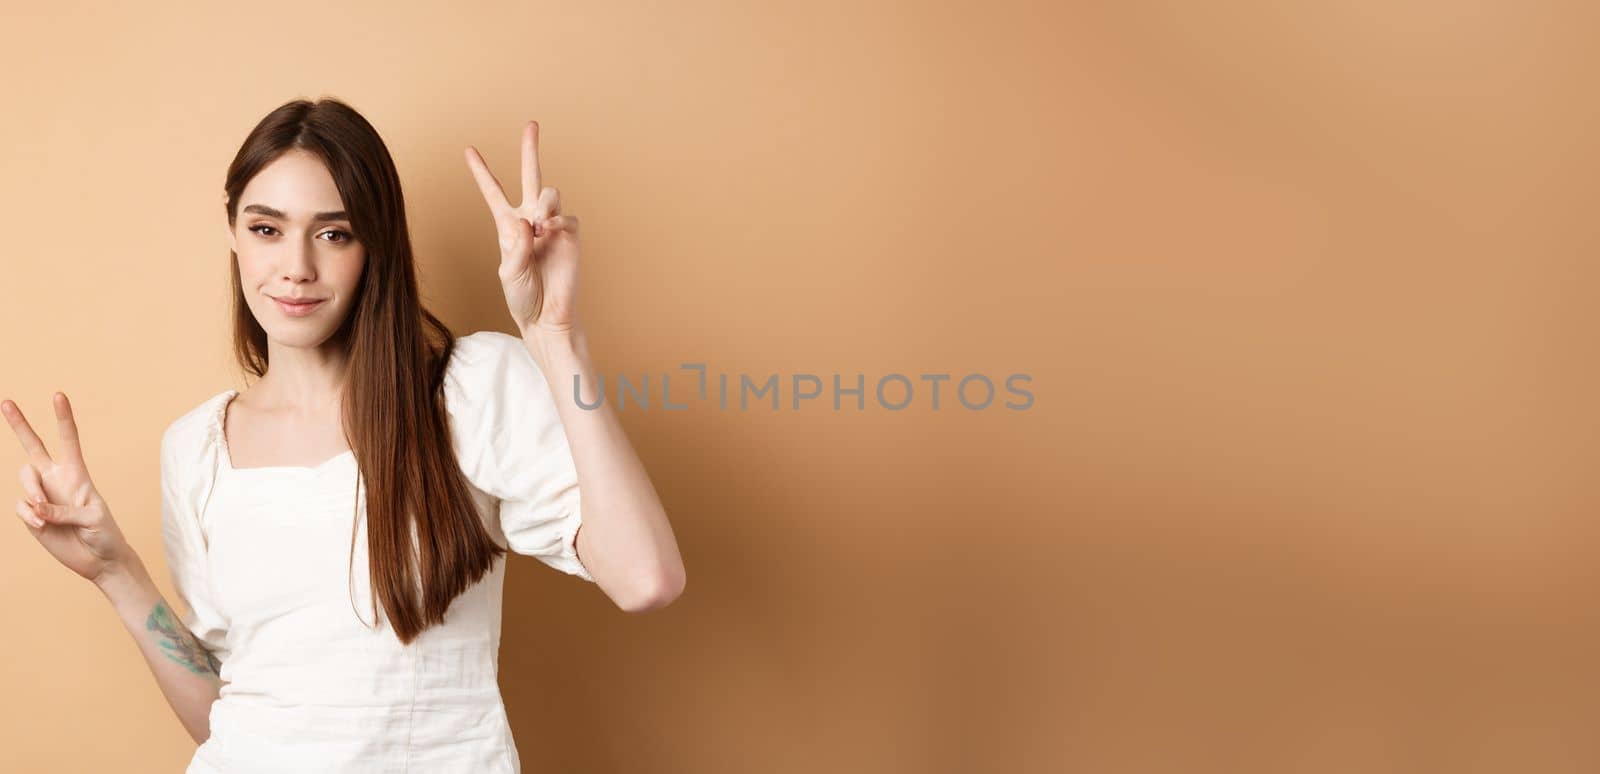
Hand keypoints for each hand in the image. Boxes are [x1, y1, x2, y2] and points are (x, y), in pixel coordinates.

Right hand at [4, 393, 135, 584]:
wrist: (99, 560)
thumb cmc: (105, 534)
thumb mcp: (93, 519)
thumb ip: (65, 511)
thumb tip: (36, 507)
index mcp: (78, 474)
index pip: (68, 440)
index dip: (63, 418)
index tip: (58, 395)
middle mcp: (56, 479)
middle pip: (34, 447)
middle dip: (20, 425)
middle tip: (7, 402)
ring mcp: (41, 496)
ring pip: (24, 477)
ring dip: (32, 492)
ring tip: (43, 513)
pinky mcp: (31, 515)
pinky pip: (21, 507)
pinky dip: (29, 515)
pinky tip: (41, 525)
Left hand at [464, 120, 583, 336]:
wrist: (547, 317)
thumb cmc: (523, 298)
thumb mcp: (509, 273)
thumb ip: (515, 246)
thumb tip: (528, 220)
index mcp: (508, 226)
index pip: (493, 192)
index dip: (481, 171)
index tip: (469, 150)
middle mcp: (530, 220)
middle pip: (530, 176)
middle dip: (530, 150)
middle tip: (531, 125)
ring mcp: (552, 227)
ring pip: (550, 193)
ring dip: (544, 205)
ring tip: (540, 227)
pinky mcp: (571, 237)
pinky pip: (567, 217)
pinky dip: (558, 223)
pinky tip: (551, 234)